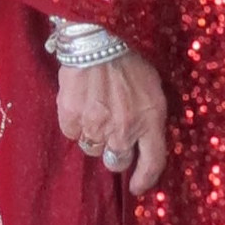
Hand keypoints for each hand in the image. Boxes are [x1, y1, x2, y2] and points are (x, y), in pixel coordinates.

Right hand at [56, 55, 169, 194]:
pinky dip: (75, 124)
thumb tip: (144, 137)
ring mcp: (96, 127)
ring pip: (92, 148)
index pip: (153, 163)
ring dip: (95, 136)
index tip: (136, 186)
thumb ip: (150, 115)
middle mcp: (124, 130)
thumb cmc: (129, 57)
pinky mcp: (71, 118)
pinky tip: (80, 104)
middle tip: (111, 134)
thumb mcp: (153, 86)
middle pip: (117, 160)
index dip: (144, 179)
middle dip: (115, 153)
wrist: (97, 37)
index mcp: (150, 121)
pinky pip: (72, 133)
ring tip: (95, 111)